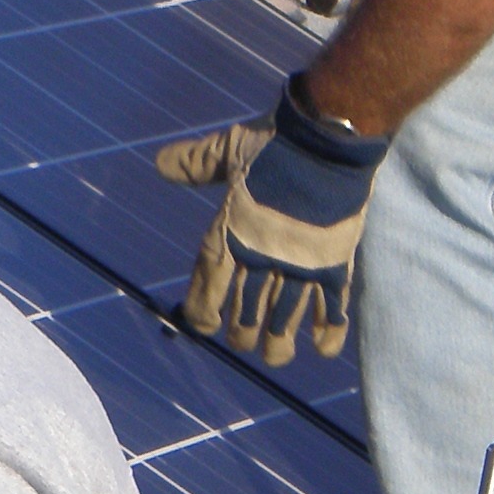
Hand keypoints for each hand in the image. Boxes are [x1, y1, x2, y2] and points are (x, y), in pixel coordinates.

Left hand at [155, 80, 388, 364]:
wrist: (327, 136)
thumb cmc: (275, 141)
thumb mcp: (228, 149)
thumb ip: (196, 163)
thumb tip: (159, 164)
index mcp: (231, 230)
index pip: (209, 280)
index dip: (204, 308)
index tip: (202, 325)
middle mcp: (261, 254)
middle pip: (247, 307)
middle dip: (242, 331)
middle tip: (242, 344)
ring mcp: (298, 261)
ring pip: (285, 315)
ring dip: (278, 341)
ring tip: (274, 357)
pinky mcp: (333, 261)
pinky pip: (331, 305)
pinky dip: (328, 329)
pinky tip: (322, 349)